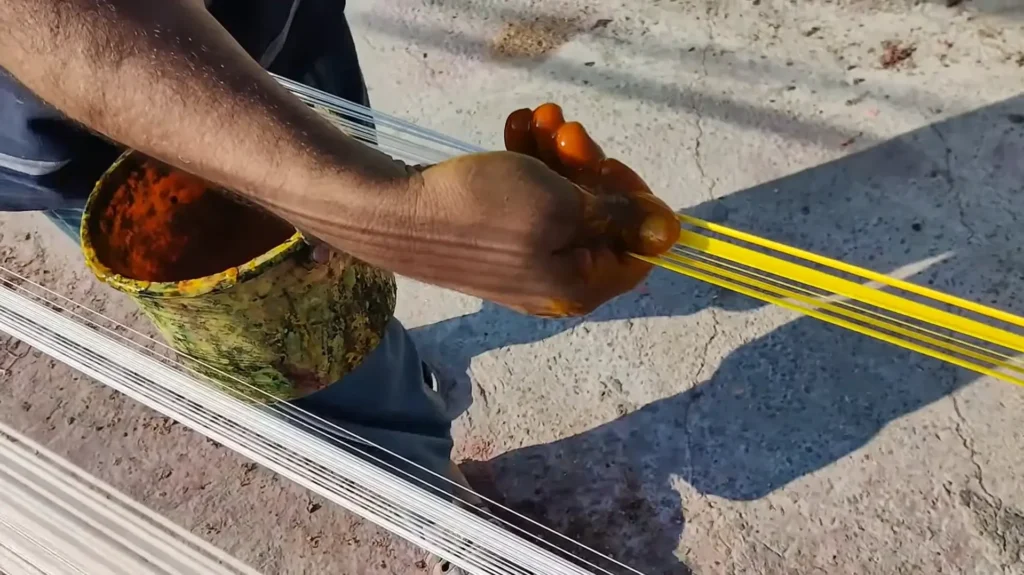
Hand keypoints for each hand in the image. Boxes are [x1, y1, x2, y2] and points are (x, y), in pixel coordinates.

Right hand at [410, 104, 678, 316]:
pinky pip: (526, 203)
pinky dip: (526, 164)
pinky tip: (514, 127)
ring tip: (537, 118)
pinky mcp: (493, 240)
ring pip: (560, 202)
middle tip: (568, 129)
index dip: (634, 202)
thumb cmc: (482, 210)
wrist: (391, 212)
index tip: (609, 163)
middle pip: (597, 220)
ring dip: (555, 155)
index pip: (637, 250)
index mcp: (580, 287)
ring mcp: (521, 261)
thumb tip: (670, 234)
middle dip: (586, 165)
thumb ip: (618, 217)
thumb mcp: (562, 205)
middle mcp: (555, 281)